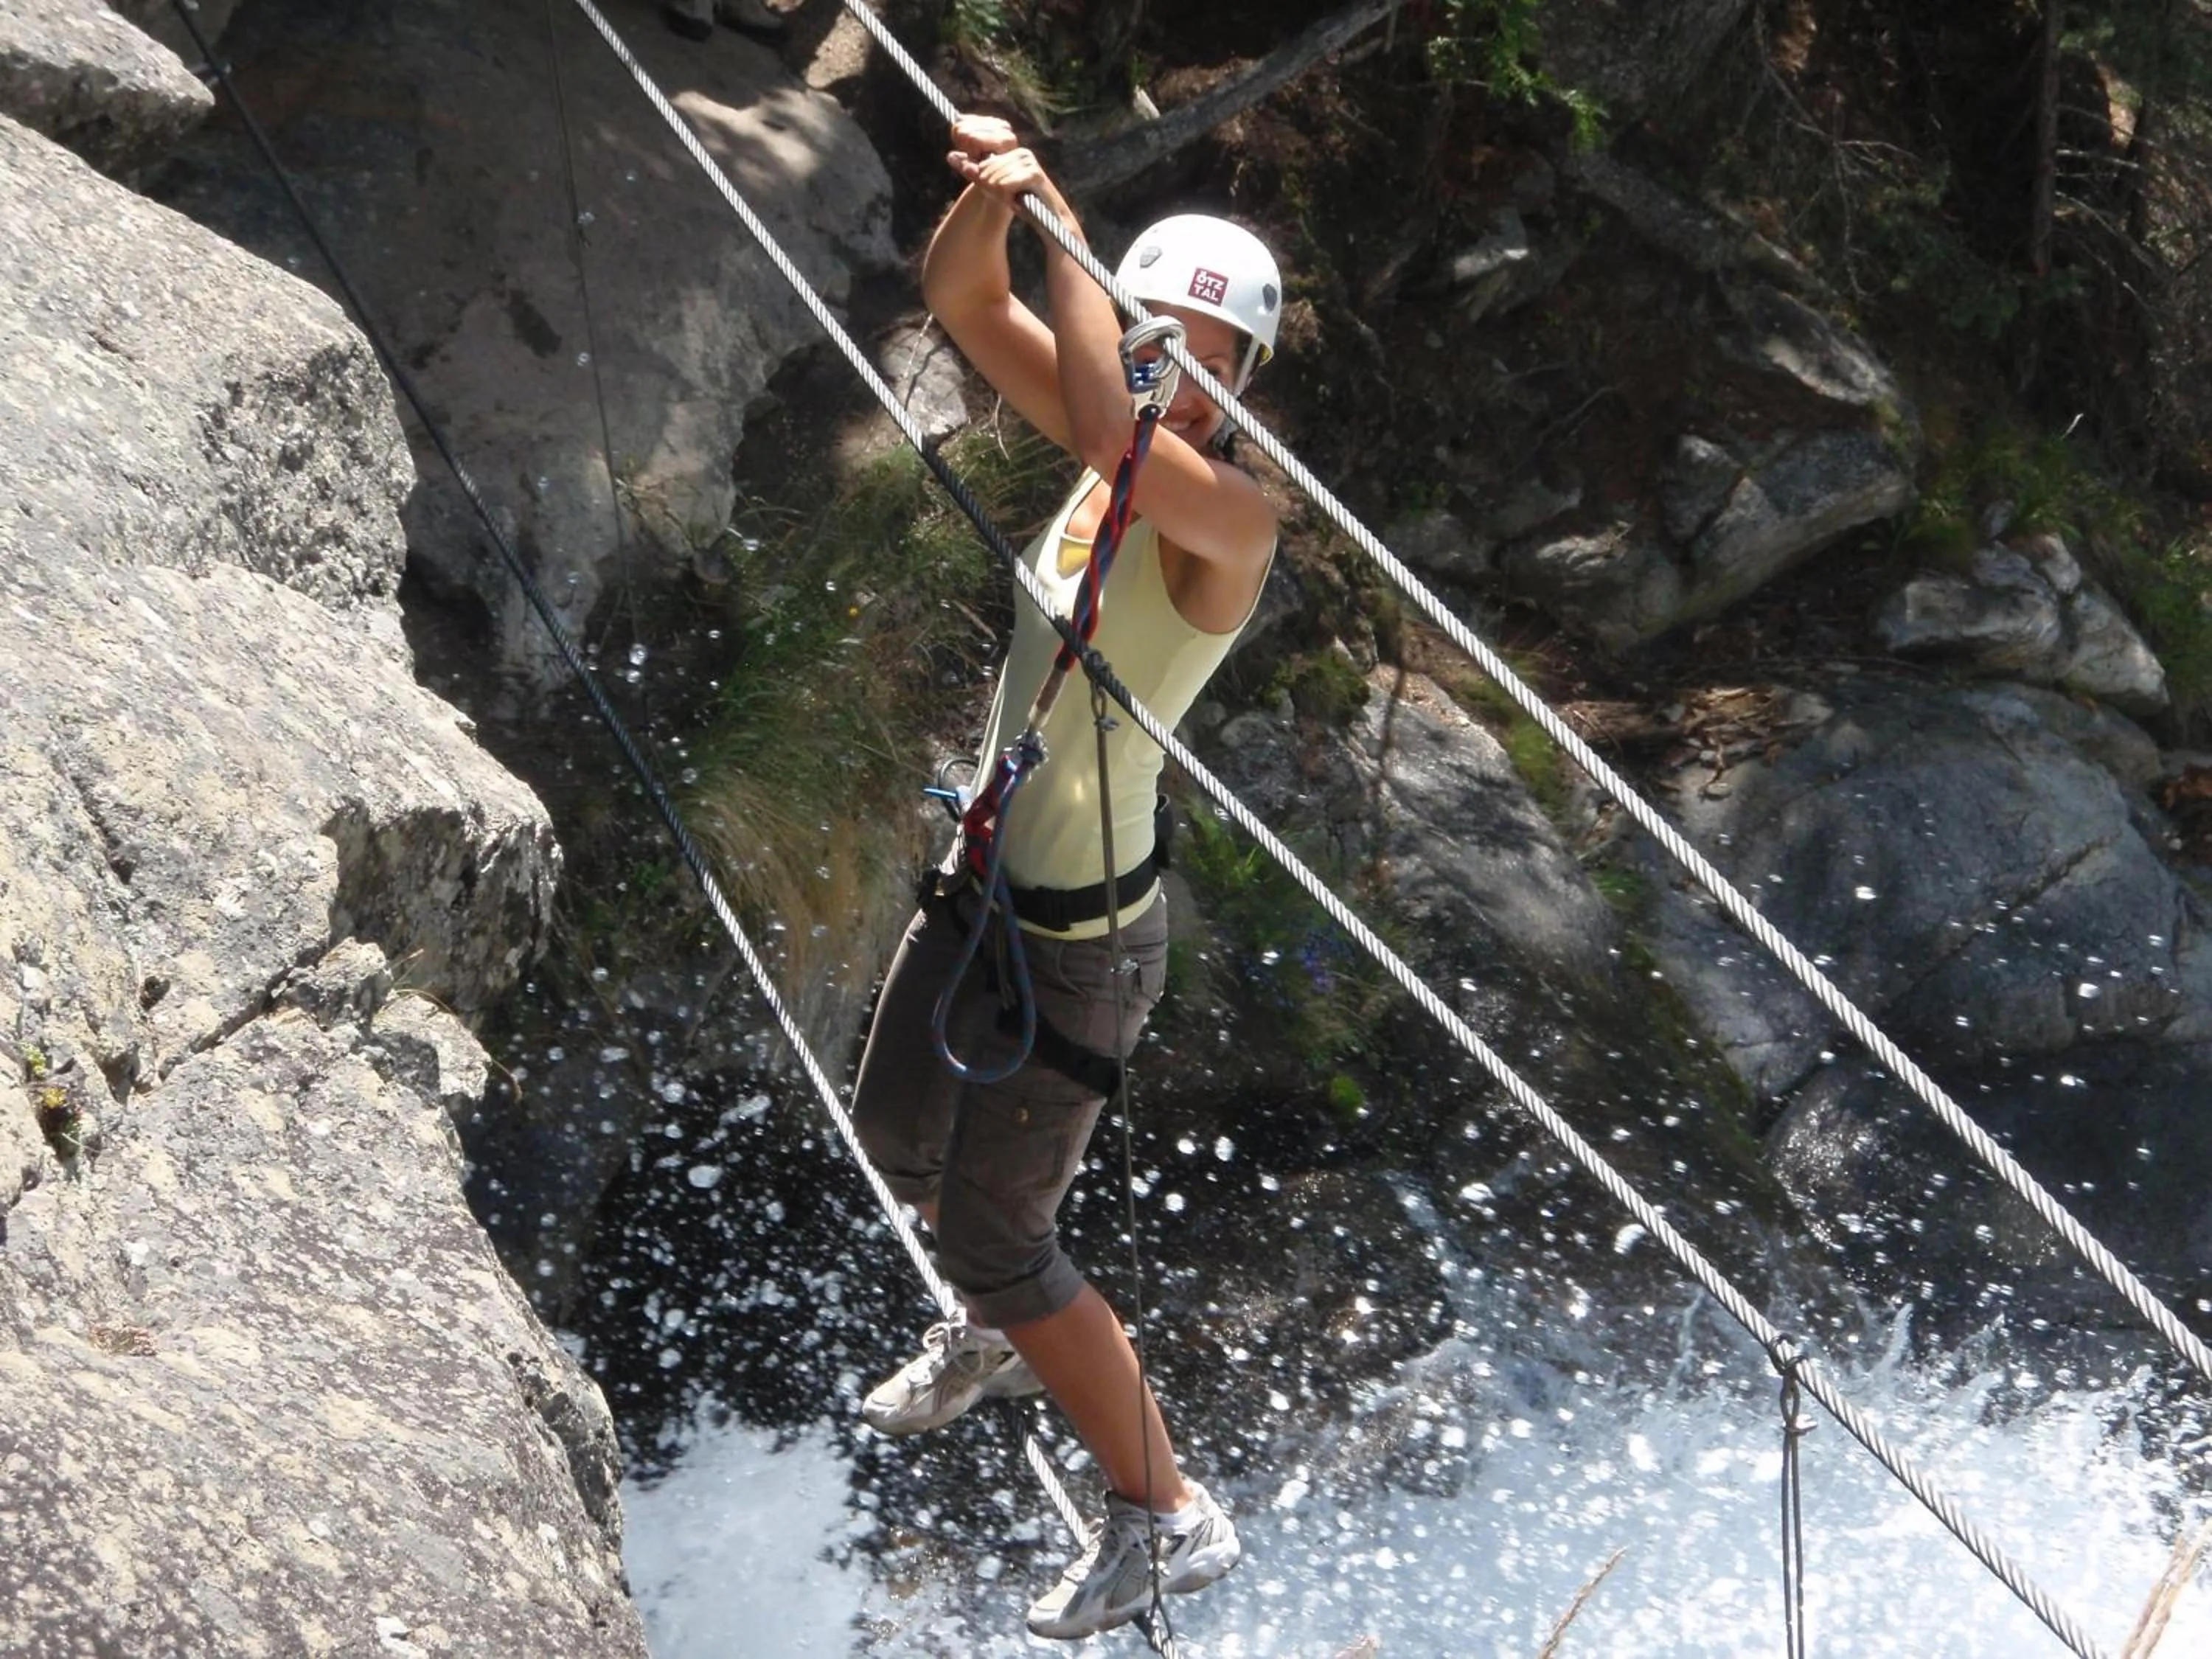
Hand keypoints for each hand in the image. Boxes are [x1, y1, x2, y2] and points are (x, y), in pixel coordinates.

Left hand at [944, 114, 1070, 222]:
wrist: (1050, 220)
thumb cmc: (1021, 202)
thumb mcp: (993, 186)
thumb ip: (973, 171)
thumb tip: (950, 155)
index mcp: (1009, 149)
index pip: (978, 152)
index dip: (976, 169)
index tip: (983, 182)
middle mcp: (1018, 151)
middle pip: (984, 169)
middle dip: (989, 188)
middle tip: (1006, 198)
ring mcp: (1027, 160)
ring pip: (992, 178)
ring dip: (999, 195)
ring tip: (1013, 201)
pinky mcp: (1034, 174)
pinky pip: (1004, 185)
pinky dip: (1006, 198)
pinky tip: (1017, 203)